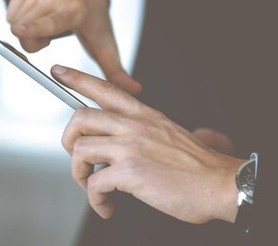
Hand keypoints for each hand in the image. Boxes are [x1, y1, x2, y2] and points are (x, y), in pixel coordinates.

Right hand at [7, 0, 141, 94]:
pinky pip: (11, 8)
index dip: (33, 29)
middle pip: (25, 31)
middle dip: (33, 41)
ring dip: (27, 28)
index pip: (50, 23)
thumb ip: (116, 71)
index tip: (17, 30)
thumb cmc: (93, 18)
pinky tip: (39, 12)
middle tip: (52, 36)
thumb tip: (135, 90)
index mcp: (75, 11)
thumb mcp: (105, 45)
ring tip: (47, 22)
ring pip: (15, 20)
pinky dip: (21, 15)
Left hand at [51, 65, 242, 223]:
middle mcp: (136, 125)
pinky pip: (94, 183)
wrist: (218, 183)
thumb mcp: (170, 134)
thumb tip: (128, 146)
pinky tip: (108, 206)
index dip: (77, 78)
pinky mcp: (130, 172)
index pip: (105, 88)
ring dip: (80, 174)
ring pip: (80, 149)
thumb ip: (147, 132)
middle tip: (78, 158)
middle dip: (69, 140)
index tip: (58, 71)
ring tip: (94, 189)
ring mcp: (132, 146)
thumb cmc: (197, 167)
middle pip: (81, 117)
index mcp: (145, 115)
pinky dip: (95, 200)